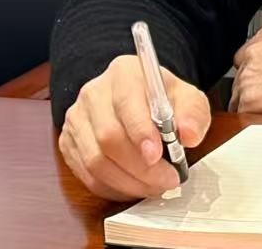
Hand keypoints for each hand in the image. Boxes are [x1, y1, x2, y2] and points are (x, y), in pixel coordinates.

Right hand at [58, 53, 211, 200]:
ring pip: (95, 161)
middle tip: (166, 180)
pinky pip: (86, 175)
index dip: (140, 132)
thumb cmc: (162, 99)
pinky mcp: (68, 143)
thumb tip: (190, 134)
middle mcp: (94, 93)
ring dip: (128, 182)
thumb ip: (193, 113)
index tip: (157, 155)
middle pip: (108, 137)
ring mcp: (77, 119)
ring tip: (155, 187)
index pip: (126, 103)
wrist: (138, 99)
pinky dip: (112, 188)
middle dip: (139, 167)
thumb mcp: (187, 98)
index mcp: (124, 73)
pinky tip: (134, 187)